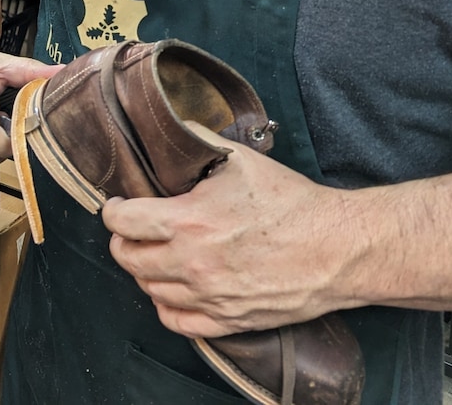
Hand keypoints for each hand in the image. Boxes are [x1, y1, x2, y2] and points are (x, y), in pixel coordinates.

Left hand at [102, 123, 354, 336]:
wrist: (338, 248)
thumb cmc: (292, 203)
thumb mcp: (242, 159)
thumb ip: (200, 141)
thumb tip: (175, 128)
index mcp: (188, 222)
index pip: (122, 222)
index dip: (112, 211)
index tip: (116, 206)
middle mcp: (192, 264)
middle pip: (128, 258)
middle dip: (123, 240)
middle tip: (132, 230)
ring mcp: (209, 297)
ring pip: (149, 290)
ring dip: (145, 271)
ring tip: (154, 255)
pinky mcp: (228, 320)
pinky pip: (178, 322)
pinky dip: (166, 305)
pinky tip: (173, 289)